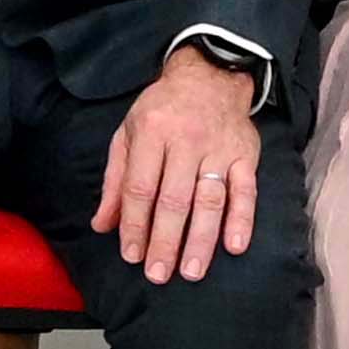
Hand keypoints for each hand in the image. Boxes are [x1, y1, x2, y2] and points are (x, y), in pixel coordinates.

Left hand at [94, 45, 265, 282]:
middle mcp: (185, 140)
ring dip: (200, 240)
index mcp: (151, 132)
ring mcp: (218, 149)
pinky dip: (242, 219)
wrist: (211, 75)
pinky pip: (246, 191)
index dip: (134, 224)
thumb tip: (102, 225)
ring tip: (191, 271)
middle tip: (158, 274)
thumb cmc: (163, 109)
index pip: (140, 187)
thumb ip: (116, 180)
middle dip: (164, 240)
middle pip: (173, 199)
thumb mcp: (128, 133)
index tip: (131, 254)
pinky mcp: (246, 155)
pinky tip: (234, 246)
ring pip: (209, 200)